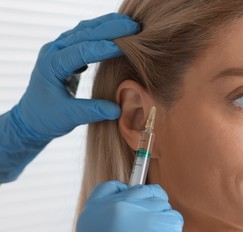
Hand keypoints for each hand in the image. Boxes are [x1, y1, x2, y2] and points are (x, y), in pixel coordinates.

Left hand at [13, 13, 138, 140]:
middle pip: (84, 33)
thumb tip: (118, 110)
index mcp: (51, 64)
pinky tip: (117, 34)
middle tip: (134, 27)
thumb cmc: (46, 118)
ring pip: (85, 30)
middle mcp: (53, 51)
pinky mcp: (66, 53)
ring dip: (107, 25)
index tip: (127, 46)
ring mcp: (59, 49)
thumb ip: (92, 111)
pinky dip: (102, 33)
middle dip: (110, 29)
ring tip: (129, 24)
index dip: (104, 48)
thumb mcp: (68, 117)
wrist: (31, 118)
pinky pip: (85, 37)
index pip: (81, 51)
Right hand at [74, 181, 182, 231]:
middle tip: (146, 228)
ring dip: (159, 220)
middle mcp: (117, 206)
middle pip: (141, 191)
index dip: (124, 191)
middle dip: (147, 205)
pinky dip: (171, 231)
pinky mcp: (164, 222)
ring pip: (160, 204)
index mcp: (93, 211)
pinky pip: (173, 217)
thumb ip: (108, 218)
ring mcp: (142, 212)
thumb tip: (131, 204)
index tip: (132, 196)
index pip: (111, 187)